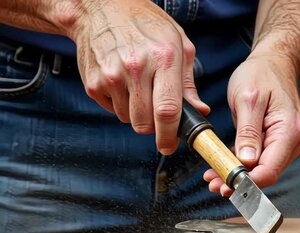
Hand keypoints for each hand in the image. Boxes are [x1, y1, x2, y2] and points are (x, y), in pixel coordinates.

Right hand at [69, 0, 209, 154]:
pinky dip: (121, 105)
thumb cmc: (147, 25)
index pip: (167, 109)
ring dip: (137, 114)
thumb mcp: (178, 44)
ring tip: (140, 88)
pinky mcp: (93, 83)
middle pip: (145, 123)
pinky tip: (123, 83)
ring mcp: (111, 76)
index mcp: (163, 58)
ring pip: (129, 120)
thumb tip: (200, 111)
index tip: (171, 146)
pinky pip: (112, 110)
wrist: (100, 8)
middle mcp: (135, 67)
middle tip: (158, 117)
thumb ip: (188, 82)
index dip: (170, 135)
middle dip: (155, 128)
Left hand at [203, 53, 299, 195]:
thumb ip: (248, 132)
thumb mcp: (248, 99)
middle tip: (213, 184)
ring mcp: (287, 143)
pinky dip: (242, 166)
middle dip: (239, 182)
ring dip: (238, 176)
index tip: (225, 185)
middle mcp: (294, 140)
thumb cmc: (262, 74)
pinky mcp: (278, 142)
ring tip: (213, 178)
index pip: (270, 169)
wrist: (274, 63)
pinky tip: (223, 168)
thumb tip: (246, 162)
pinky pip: (260, 160)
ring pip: (262, 170)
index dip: (247, 182)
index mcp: (289, 130)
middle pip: (267, 173)